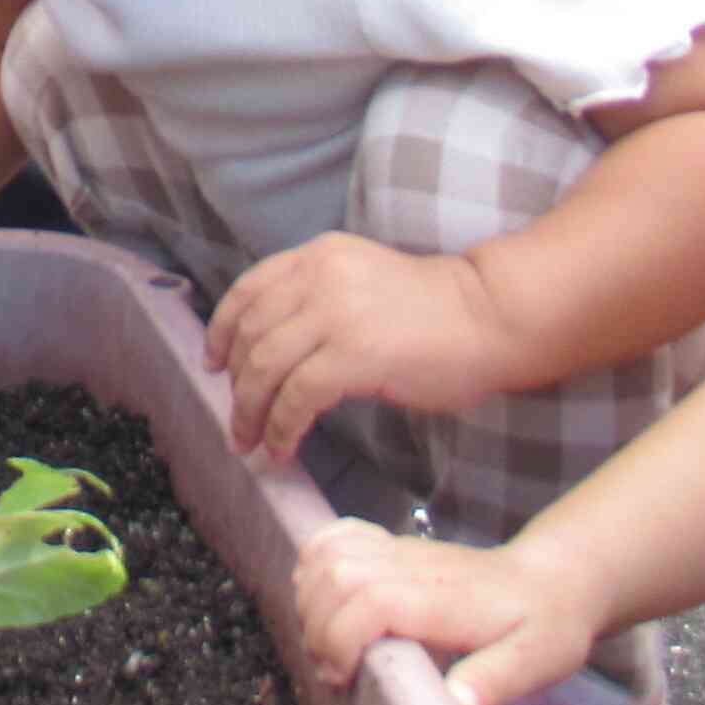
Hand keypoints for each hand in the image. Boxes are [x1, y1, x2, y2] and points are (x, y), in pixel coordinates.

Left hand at [208, 231, 531, 465]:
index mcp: (319, 255)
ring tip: (251, 444)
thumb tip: (271, 352)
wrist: (490, 317)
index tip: (214, 363)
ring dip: (250, 414)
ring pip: (264, 368)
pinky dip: (282, 428)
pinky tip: (284, 449)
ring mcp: (335, 314)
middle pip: (250, 335)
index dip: (222, 330)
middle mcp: (319, 276)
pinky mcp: (353, 355)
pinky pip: (296, 398)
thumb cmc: (437, 310)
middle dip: (235, 385)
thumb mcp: (362, 282)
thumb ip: (318, 301)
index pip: (249, 289)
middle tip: (237, 422)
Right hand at [290, 517, 602, 704]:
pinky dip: (313, 564)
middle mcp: (414, 567)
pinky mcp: (391, 548)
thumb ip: (493, 682)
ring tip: (329, 643)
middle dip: (318, 627)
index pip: (369, 600)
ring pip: (328, 553)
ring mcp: (399, 552)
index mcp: (444, 597)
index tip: (344, 679)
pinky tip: (324, 601)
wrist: (554, 579)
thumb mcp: (536, 661)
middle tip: (335, 671)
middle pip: (336, 574)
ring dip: (311, 599)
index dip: (340, 639)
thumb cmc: (545, 625)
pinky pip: (335, 538)